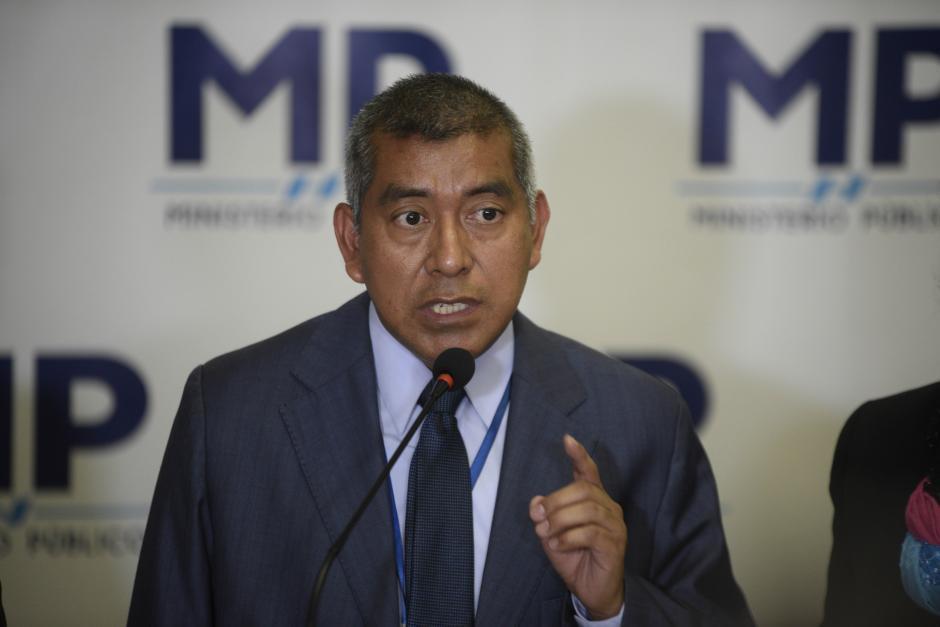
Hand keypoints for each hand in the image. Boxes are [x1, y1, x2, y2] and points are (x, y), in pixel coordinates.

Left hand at [529, 434, 626, 618]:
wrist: (592, 590)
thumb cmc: (574, 557)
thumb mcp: (552, 534)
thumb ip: (544, 516)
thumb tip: (536, 503)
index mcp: (594, 500)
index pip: (589, 472)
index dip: (579, 455)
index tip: (567, 439)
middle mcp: (609, 507)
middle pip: (583, 490)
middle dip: (556, 501)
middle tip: (538, 517)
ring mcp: (615, 525)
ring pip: (587, 509)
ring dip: (559, 520)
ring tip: (546, 533)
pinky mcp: (616, 544)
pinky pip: (590, 532)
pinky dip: (568, 537)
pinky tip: (557, 545)